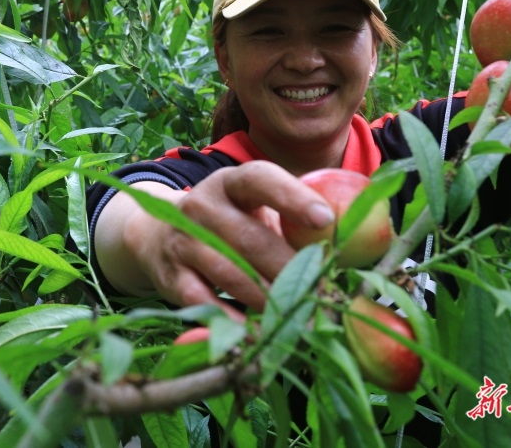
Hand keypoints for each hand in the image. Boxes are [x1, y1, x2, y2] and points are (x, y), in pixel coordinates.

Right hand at [108, 161, 335, 319]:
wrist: (157, 234)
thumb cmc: (229, 221)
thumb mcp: (251, 207)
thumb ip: (289, 218)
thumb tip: (353, 242)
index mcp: (230, 182)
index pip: (260, 179)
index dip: (292, 197)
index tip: (324, 218)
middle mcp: (201, 205)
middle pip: (250, 238)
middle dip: (290, 269)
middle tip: (325, 292)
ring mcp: (183, 241)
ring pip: (230, 274)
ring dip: (268, 299)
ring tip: (301, 316)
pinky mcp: (170, 277)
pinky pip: (204, 302)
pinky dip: (232, 320)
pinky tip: (258, 331)